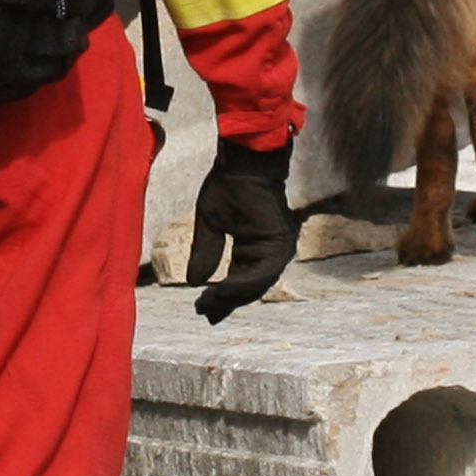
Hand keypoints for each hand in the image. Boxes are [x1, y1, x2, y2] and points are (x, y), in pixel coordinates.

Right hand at [188, 136, 295, 323]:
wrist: (244, 164)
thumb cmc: (228, 186)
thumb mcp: (210, 225)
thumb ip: (206, 253)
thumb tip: (195, 282)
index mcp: (252, 246)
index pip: (238, 279)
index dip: (221, 296)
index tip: (202, 309)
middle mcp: (268, 251)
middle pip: (248, 287)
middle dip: (225, 301)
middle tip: (204, 312)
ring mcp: (278, 249)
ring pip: (256, 284)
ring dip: (233, 297)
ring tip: (210, 304)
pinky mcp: (281, 245)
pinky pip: (263, 273)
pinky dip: (243, 285)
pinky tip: (222, 290)